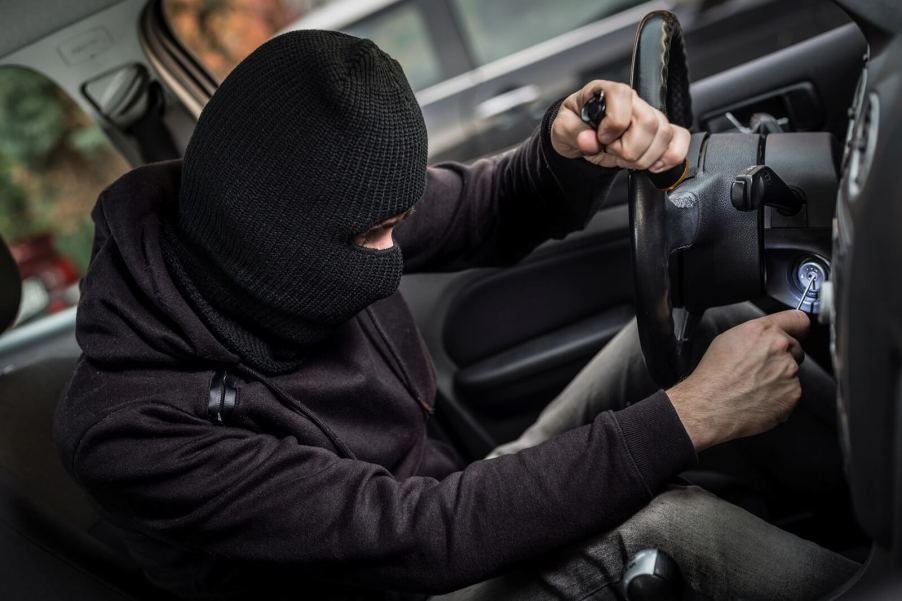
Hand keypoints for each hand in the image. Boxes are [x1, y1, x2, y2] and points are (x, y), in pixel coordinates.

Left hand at [551, 80, 690, 171]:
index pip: (623, 99)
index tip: (601, 139)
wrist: (581, 138)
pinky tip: (653, 165)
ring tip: (625, 158)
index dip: (613, 126)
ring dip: (643, 157)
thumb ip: (572, 132)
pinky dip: (670, 157)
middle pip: (648, 123)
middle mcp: (633, 100)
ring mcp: (650, 115)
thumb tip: (589, 141)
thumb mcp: (561, 128)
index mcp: (608, 92)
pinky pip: (680, 139)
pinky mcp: (660, 132)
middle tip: (613, 152)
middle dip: (629, 148)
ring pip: (664, 135)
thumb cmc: (575, 126)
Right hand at [666, 310, 810, 450]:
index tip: (795, 333)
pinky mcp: (793, 393)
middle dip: (783, 356)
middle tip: (760, 368)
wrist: (711, 407)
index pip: (799, 320)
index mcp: (764, 331)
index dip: (796, 328)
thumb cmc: (714, 376)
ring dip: (780, 378)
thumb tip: (765, 338)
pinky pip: (792, 392)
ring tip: (755, 386)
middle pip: (796, 348)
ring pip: (792, 372)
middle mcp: (781, 348)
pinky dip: (780, 396)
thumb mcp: (726, 340)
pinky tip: (760, 398)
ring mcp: (790, 372)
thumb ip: (755, 335)